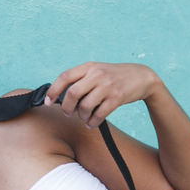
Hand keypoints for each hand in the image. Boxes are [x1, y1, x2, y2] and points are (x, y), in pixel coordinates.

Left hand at [45, 62, 160, 127]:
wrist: (141, 77)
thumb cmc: (115, 76)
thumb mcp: (97, 71)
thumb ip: (81, 79)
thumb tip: (61, 96)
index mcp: (89, 67)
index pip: (64, 77)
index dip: (53, 91)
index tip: (48, 102)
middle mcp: (97, 74)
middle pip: (72, 93)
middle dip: (67, 107)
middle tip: (68, 113)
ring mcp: (107, 86)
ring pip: (85, 106)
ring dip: (81, 116)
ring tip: (84, 118)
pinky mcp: (117, 98)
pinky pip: (99, 114)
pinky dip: (93, 122)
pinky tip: (92, 123)